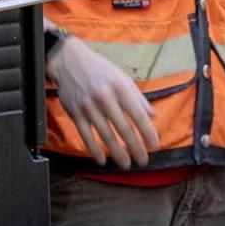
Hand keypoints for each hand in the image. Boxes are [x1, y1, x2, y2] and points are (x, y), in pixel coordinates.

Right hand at [46, 36, 160, 167]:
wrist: (70, 61)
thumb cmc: (100, 70)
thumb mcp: (122, 77)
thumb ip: (138, 97)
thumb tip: (153, 115)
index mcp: (120, 87)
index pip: (138, 114)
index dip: (147, 132)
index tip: (154, 146)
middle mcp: (105, 97)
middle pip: (123, 128)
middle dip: (135, 147)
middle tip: (143, 161)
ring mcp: (89, 106)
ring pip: (105, 135)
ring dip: (117, 153)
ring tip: (126, 164)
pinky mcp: (75, 113)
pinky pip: (86, 135)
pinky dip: (94, 149)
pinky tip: (102, 159)